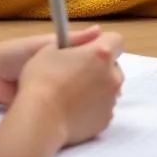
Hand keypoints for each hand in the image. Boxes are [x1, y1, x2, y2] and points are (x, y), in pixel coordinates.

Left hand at [0, 26, 103, 103]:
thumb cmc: (15, 54)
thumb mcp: (44, 44)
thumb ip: (72, 40)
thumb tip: (100, 30)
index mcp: (66, 55)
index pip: (94, 58)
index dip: (104, 62)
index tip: (111, 65)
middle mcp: (66, 73)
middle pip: (93, 78)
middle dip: (100, 82)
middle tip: (108, 86)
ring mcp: (60, 92)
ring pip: (84, 96)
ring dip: (91, 97)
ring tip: (97, 99)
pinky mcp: (51, 107)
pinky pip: (69, 109)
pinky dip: (77, 111)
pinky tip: (83, 113)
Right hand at [16, 31, 124, 146]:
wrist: (39, 120)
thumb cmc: (42, 79)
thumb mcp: (51, 49)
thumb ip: (76, 40)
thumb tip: (93, 35)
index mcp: (101, 53)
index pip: (116, 40)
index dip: (103, 43)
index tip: (89, 50)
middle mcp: (112, 76)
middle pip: (114, 66)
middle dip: (101, 67)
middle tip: (78, 73)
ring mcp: (111, 100)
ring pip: (110, 89)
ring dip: (98, 88)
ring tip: (74, 94)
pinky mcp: (105, 121)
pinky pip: (103, 108)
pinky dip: (94, 107)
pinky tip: (74, 110)